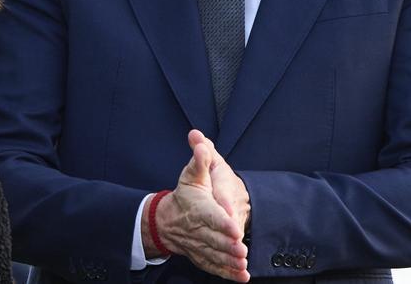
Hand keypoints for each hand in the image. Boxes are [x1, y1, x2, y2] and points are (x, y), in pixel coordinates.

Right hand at [143, 130, 249, 281]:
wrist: (167, 221)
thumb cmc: (185, 196)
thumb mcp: (191, 174)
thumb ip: (200, 159)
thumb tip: (200, 140)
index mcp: (198, 207)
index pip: (210, 215)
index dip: (222, 221)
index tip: (234, 227)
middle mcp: (197, 228)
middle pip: (213, 238)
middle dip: (228, 245)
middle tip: (242, 249)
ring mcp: (199, 244)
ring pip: (215, 254)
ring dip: (229, 260)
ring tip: (242, 263)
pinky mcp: (202, 257)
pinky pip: (214, 266)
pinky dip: (227, 273)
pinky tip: (241, 276)